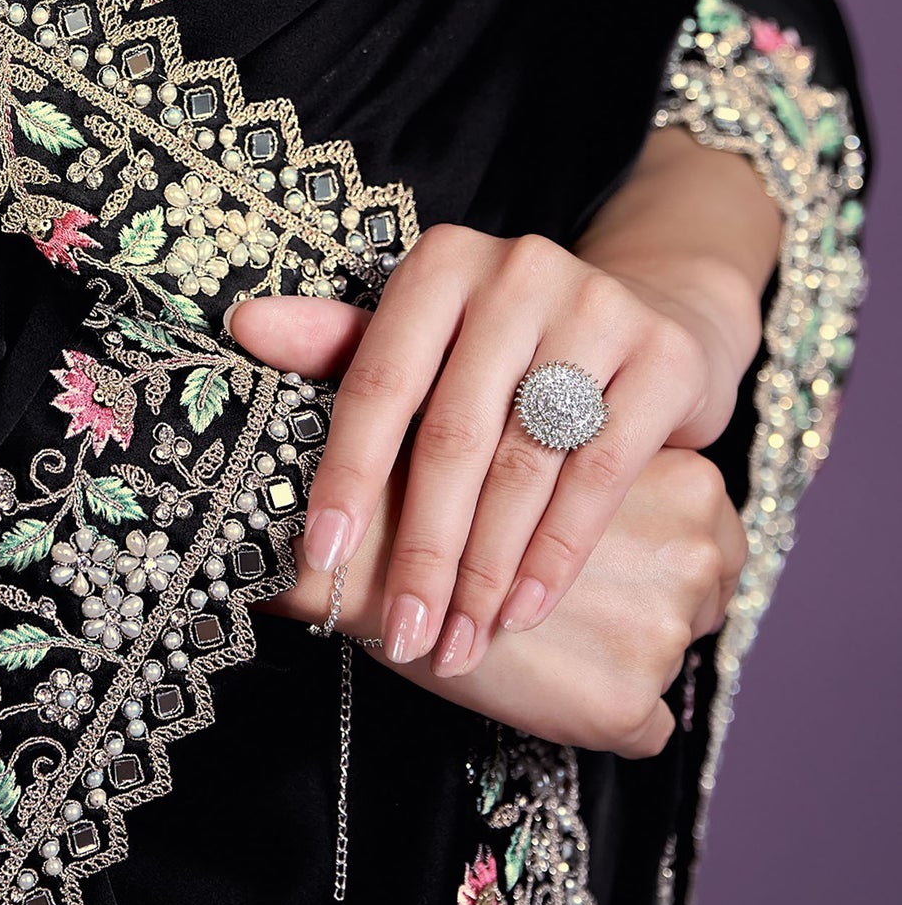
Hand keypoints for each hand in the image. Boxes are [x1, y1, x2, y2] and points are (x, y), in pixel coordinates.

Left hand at [230, 207, 759, 678]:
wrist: (650, 316)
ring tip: (458, 639)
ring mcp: (598, 308)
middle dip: (424, 550)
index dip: (347, 476)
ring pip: (525, 463)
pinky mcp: (662, 358)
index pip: (379, 382)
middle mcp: (519, 271)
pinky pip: (599, 474)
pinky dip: (557, 552)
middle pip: (453, 434)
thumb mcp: (423, 338)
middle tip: (406, 633)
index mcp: (441, 265)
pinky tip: (523, 608)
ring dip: (487, 569)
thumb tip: (243, 328)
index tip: (321, 561)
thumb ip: (338, 345)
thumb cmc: (504, 346)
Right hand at [262, 446, 747, 757]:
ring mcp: (665, 636)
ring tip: (551, 637)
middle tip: (581, 600)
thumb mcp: (558, 446)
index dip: (656, 554)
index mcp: (695, 484)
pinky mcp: (623, 704)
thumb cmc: (457, 483)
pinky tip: (548, 683)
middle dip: (648, 606)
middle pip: (703, 604)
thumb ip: (620, 462)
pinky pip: (644, 734)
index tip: (608, 563)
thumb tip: (669, 493)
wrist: (374, 546)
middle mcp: (697, 559)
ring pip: (668, 665)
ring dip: (619, 659)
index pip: (714, 540)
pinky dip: (601, 717)